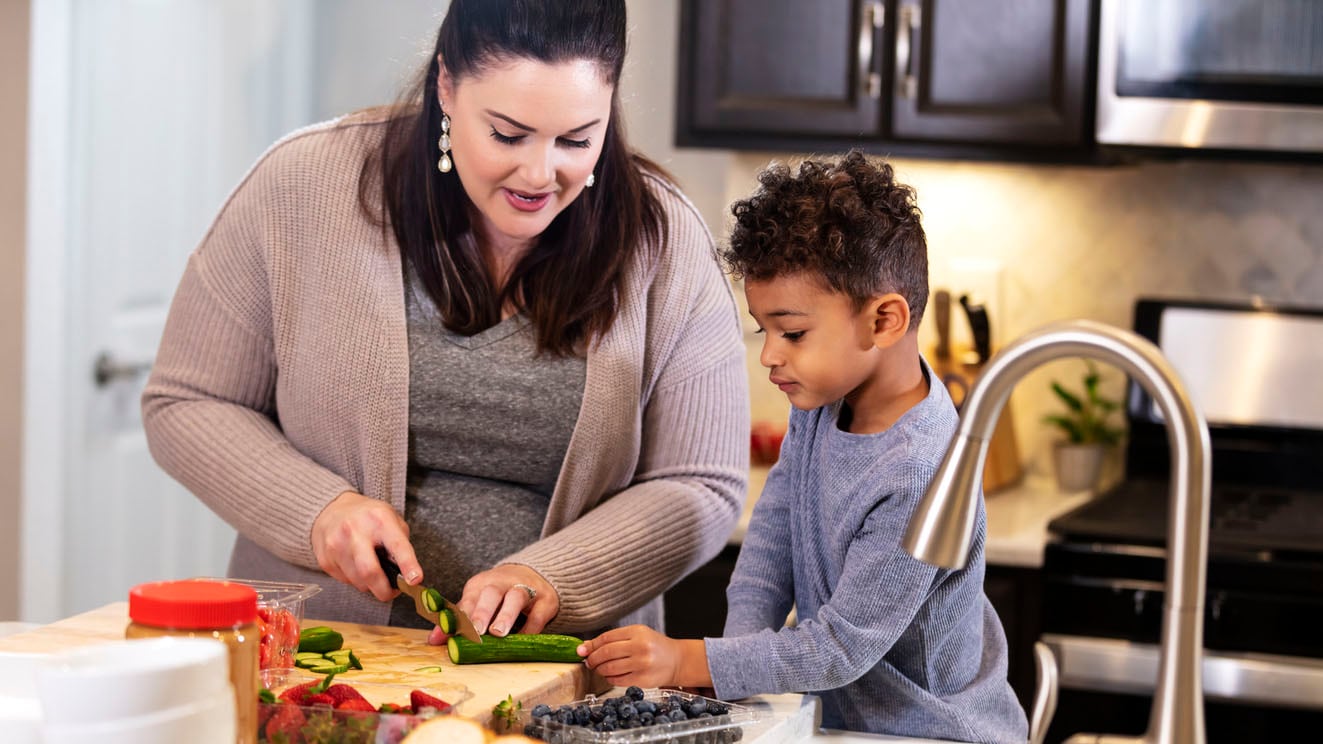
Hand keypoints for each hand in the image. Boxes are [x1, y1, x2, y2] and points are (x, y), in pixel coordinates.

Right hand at [311, 491, 420, 601]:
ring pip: (358, 582)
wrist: (332, 510)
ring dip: (370, 585)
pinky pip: (346, 581)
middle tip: (391, 592)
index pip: (397, 545)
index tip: (415, 580)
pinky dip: (356, 580)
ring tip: (373, 572)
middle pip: (369, 571)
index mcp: (379, 519)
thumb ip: (401, 544)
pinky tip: (356, 566)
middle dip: (384, 590)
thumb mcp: (391, 519)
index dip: (408, 565)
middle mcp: (355, 530)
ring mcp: (336, 545)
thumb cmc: (368, 518)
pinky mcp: (325, 559)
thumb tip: (405, 573)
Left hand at [426, 564, 558, 644]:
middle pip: (491, 593)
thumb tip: (434, 640)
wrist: (535, 575)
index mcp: (481, 584)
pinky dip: (530, 629)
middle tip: (476, 631)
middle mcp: (502, 582)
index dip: (462, 615)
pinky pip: (537, 614)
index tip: (454, 632)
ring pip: (516, 597)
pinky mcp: (545, 600)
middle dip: (482, 611)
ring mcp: (526, 589)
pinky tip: (521, 640)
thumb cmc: (499, 594)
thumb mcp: (477, 602)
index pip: (469, 598)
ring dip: (506, 615)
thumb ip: (458, 620)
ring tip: (498, 633)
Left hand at [577, 625, 707, 688]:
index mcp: (638, 632)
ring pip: (610, 668)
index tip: (582, 650)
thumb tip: (585, 647)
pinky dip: (609, 678)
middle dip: (593, 659)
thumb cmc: (654, 646)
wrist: (677, 660)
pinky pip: (618, 680)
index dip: (591, 645)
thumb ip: (613, 639)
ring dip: (600, 670)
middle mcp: (641, 647)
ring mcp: (642, 664)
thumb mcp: (637, 635)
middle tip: (589, 662)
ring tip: (599, 669)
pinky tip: (610, 675)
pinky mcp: (643, 679)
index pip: (607, 638)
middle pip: (606, 653)